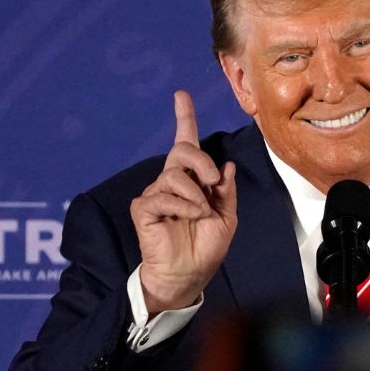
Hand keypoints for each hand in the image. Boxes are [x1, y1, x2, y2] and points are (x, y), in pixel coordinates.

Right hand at [130, 90, 236, 314]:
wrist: (189, 275)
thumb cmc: (206, 247)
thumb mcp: (226, 217)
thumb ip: (226, 191)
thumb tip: (225, 166)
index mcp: (193, 180)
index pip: (186, 142)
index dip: (184, 117)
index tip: (181, 95)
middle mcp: (172, 181)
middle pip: (182, 149)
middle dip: (201, 161)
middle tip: (213, 181)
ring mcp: (156, 194)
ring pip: (174, 174)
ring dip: (195, 193)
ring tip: (201, 213)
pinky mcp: (143, 208)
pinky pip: (162, 196)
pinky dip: (182, 206)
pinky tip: (188, 218)